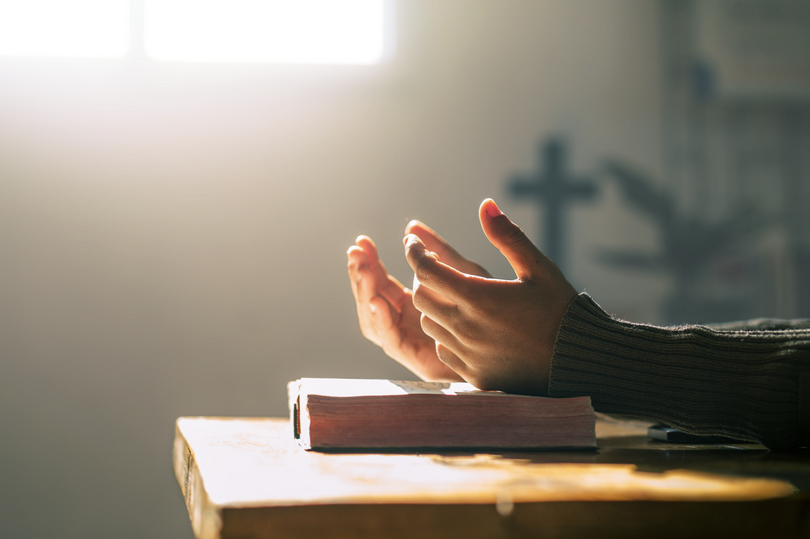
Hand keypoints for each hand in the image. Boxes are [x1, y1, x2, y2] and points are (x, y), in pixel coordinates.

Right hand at [347, 221, 489, 381]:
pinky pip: (393, 343)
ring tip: (364, 269)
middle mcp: (410, 325)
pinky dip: (381, 323)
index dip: (367, 263)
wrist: (535, 345)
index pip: (380, 282)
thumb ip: (440, 252)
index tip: (360, 243)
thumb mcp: (467, 274)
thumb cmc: (503, 308)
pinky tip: (377, 301)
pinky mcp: (421, 360)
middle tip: (356, 252)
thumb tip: (412, 224)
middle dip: (360, 276)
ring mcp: (413, 343)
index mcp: (416, 304)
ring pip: (375, 322)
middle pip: (371, 300)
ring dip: (366, 294)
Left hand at [404, 198, 576, 395]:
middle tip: (434, 268)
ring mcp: (468, 354)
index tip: (412, 241)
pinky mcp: (473, 375)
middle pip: (421, 297)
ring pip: (429, 324)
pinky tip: (464, 325)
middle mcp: (467, 327)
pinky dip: (445, 334)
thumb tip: (486, 205)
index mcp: (479, 297)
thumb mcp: (538, 268)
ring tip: (452, 296)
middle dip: (423, 278)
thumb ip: (508, 236)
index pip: (426, 270)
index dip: (414, 251)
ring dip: (434, 307)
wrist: (578, 361)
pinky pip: (443, 349)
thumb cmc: (559, 310)